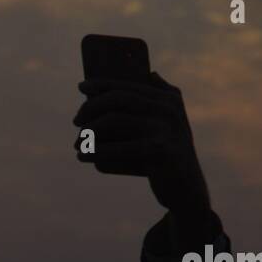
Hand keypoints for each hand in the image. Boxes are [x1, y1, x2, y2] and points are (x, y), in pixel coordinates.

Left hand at [73, 71, 210, 217]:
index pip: (129, 85)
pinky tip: (82, 156)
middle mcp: (168, 110)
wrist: (185, 188)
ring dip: (89, 132)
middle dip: (92, 107)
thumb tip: (150, 73)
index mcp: (168, 99)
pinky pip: (118, 149)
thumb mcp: (167, 124)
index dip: (102, 83)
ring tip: (76, 143)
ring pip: (115, 121)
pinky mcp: (160, 152)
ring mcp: (165, 130)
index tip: (81, 87)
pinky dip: (96, 152)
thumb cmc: (166, 155)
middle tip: (76, 121)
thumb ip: (159, 99)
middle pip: (119, 100)